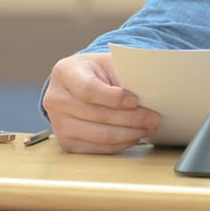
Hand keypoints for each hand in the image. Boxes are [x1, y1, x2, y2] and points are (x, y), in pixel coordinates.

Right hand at [41, 52, 159, 153]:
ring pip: (99, 135)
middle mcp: (55, 98)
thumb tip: (150, 91)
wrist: (79, 83)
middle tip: (154, 118)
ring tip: (148, 128)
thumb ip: (125, 73)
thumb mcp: (110, 62)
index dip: (114, 98)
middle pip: (97, 115)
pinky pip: (98, 148)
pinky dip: (120, 144)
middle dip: (131, 118)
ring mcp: (58, 123)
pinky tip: (134, 136)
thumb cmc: (98, 71)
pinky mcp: (67, 142)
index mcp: (65, 72)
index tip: (135, 101)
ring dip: (129, 134)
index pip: (88, 90)